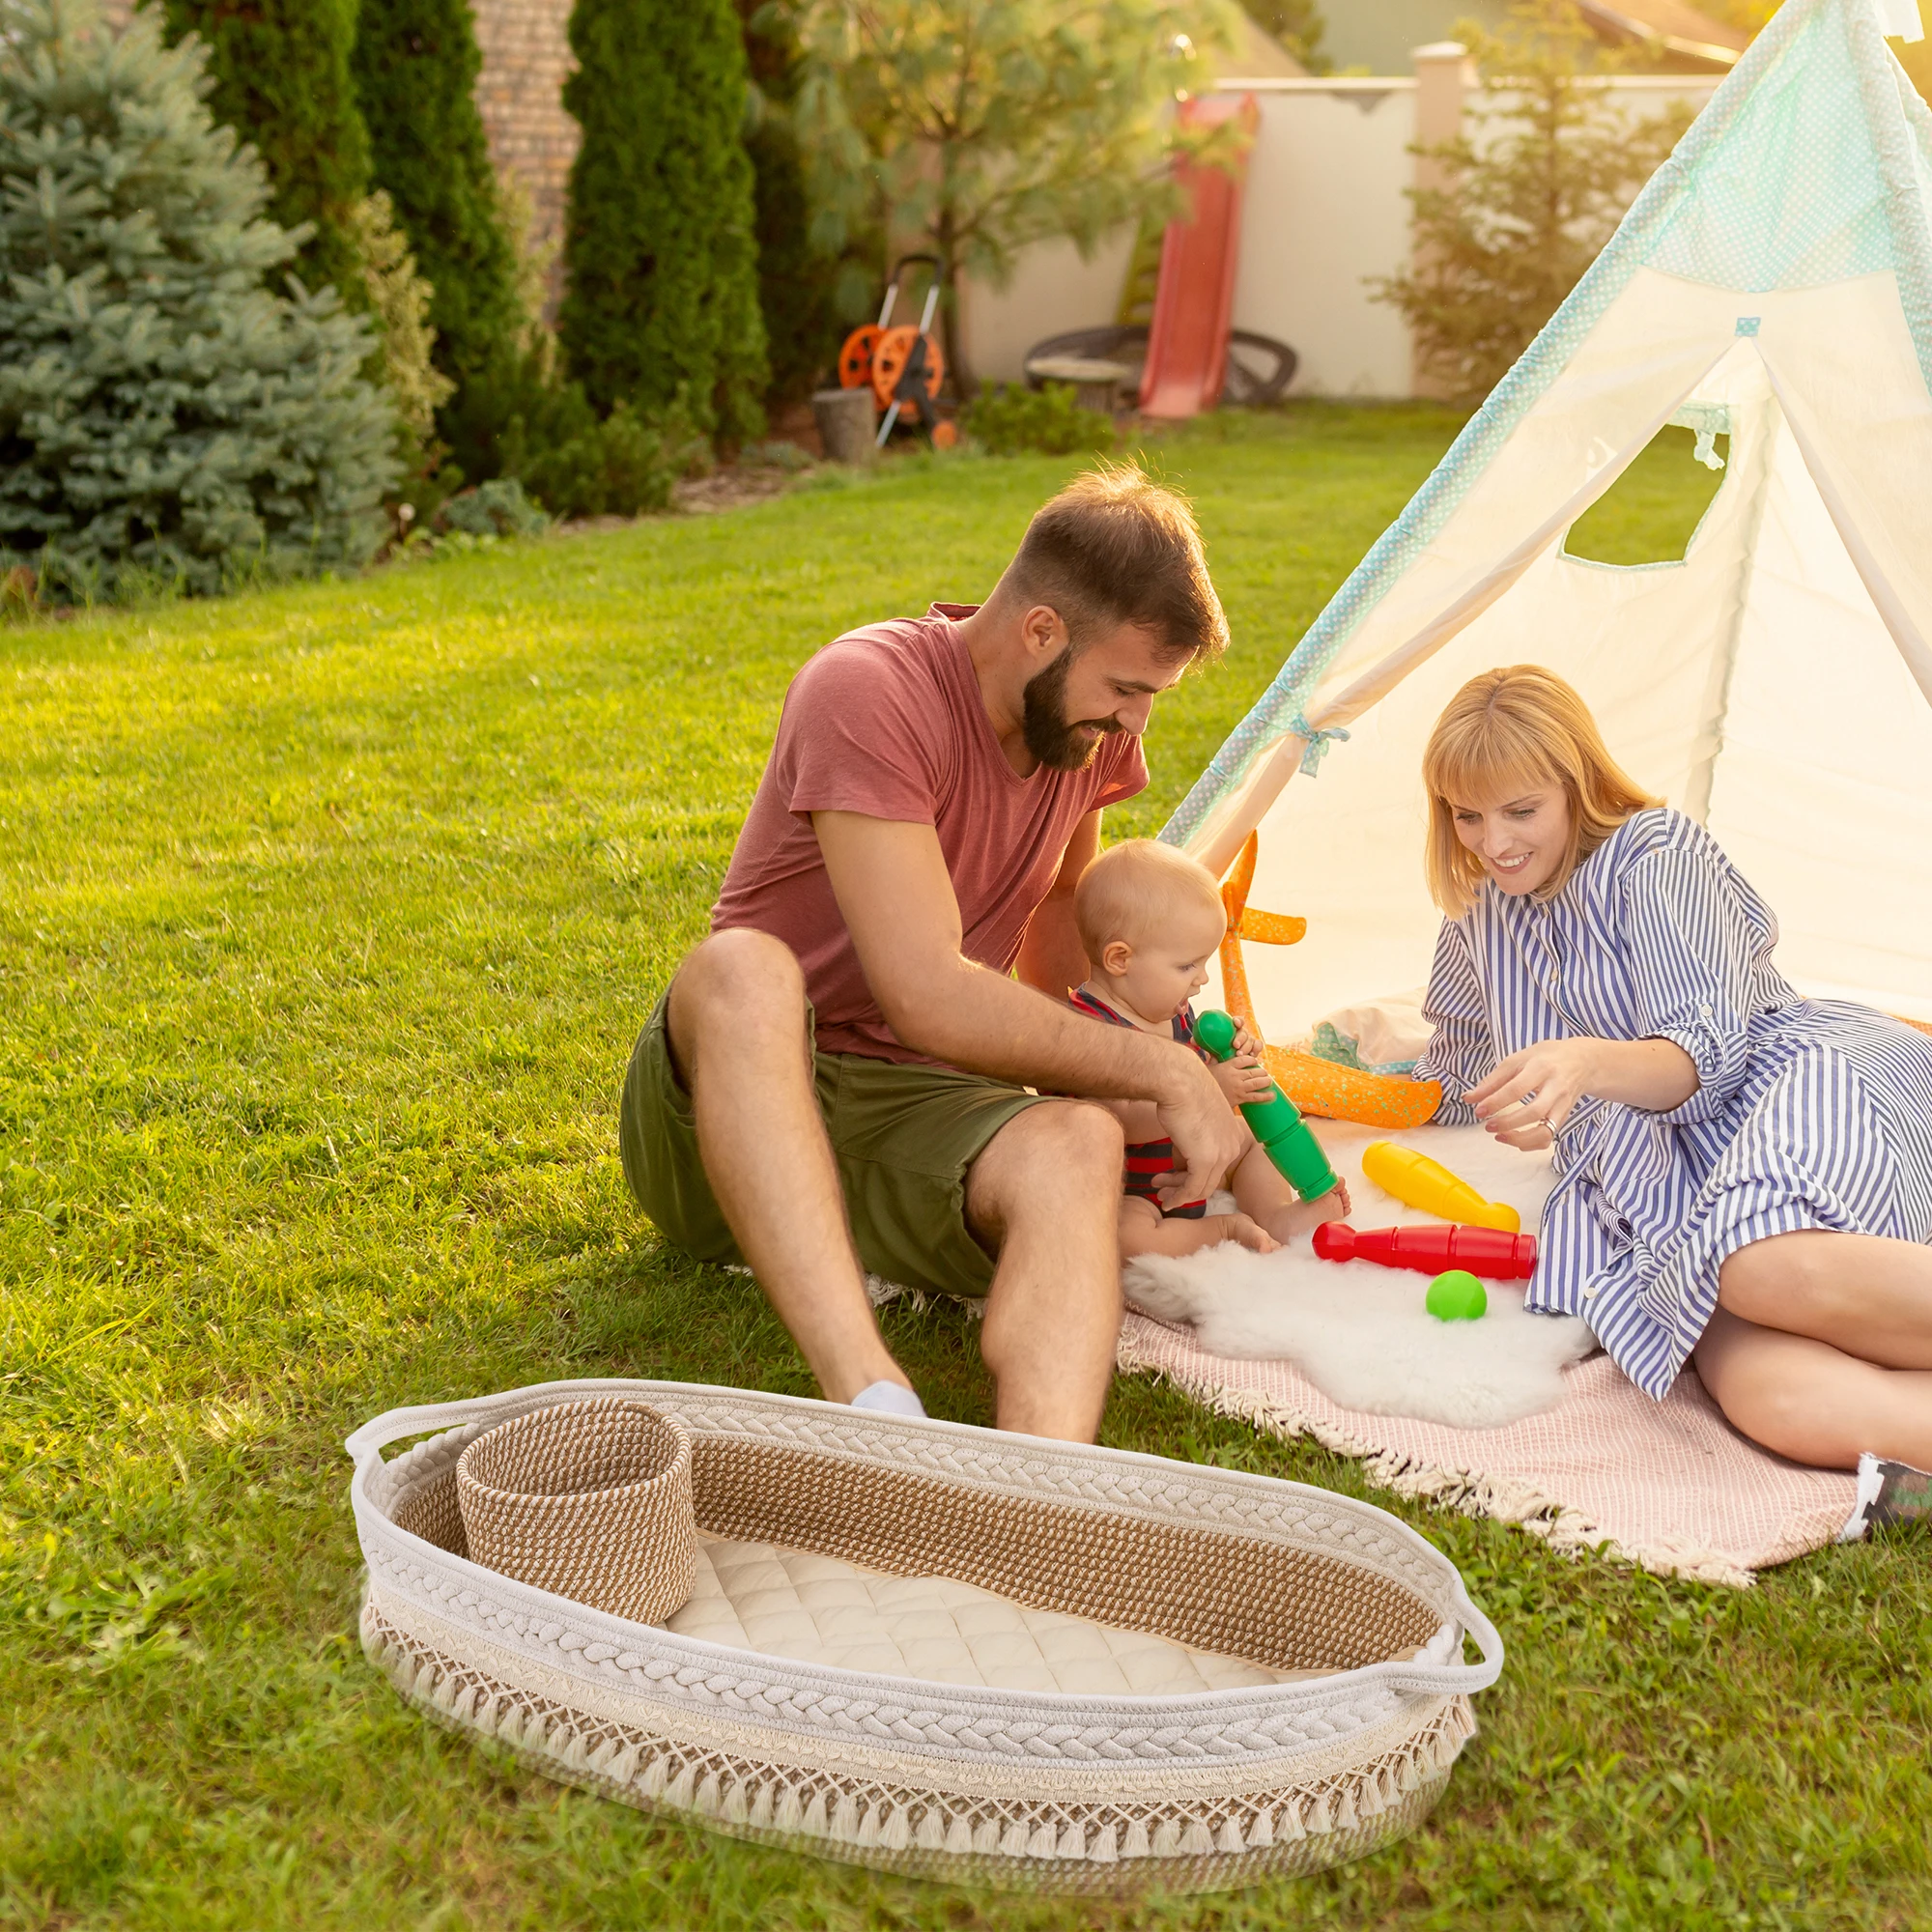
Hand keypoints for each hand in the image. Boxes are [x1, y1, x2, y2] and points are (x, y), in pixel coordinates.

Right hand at [1152, 1055, 1250, 1209]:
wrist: (1179, 1080)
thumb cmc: (1182, 1091)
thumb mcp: (1195, 1118)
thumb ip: (1195, 1138)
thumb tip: (1183, 1151)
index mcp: (1233, 1135)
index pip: (1216, 1167)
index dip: (1194, 1177)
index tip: (1175, 1179)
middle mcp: (1232, 1146)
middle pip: (1210, 1180)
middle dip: (1186, 1189)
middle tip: (1166, 1193)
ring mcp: (1221, 1154)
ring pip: (1201, 1188)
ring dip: (1179, 1195)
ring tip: (1163, 1198)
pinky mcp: (1206, 1160)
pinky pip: (1192, 1188)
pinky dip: (1179, 1197)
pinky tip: (1166, 1201)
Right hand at [1209, 1043, 1273, 1107]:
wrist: (1202, 1097)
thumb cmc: (1205, 1081)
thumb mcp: (1209, 1067)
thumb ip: (1214, 1058)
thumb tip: (1215, 1050)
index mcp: (1228, 1066)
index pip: (1244, 1060)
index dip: (1252, 1060)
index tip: (1255, 1061)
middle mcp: (1235, 1076)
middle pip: (1254, 1071)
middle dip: (1262, 1072)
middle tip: (1264, 1073)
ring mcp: (1238, 1087)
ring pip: (1257, 1083)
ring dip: (1265, 1082)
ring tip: (1269, 1081)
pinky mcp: (1240, 1098)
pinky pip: (1255, 1097)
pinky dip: (1265, 1096)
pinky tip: (1271, 1095)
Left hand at [1465, 1039, 1603, 1149]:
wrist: (1584, 1062)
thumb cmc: (1546, 1058)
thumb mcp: (1518, 1059)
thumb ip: (1493, 1080)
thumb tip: (1469, 1098)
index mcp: (1541, 1068)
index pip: (1518, 1088)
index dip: (1496, 1102)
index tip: (1478, 1110)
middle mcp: (1555, 1088)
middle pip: (1534, 1112)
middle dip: (1508, 1123)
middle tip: (1488, 1125)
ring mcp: (1563, 1105)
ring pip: (1546, 1131)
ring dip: (1520, 1139)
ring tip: (1499, 1136)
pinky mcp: (1564, 1117)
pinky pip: (1549, 1137)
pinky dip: (1530, 1144)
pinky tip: (1514, 1139)